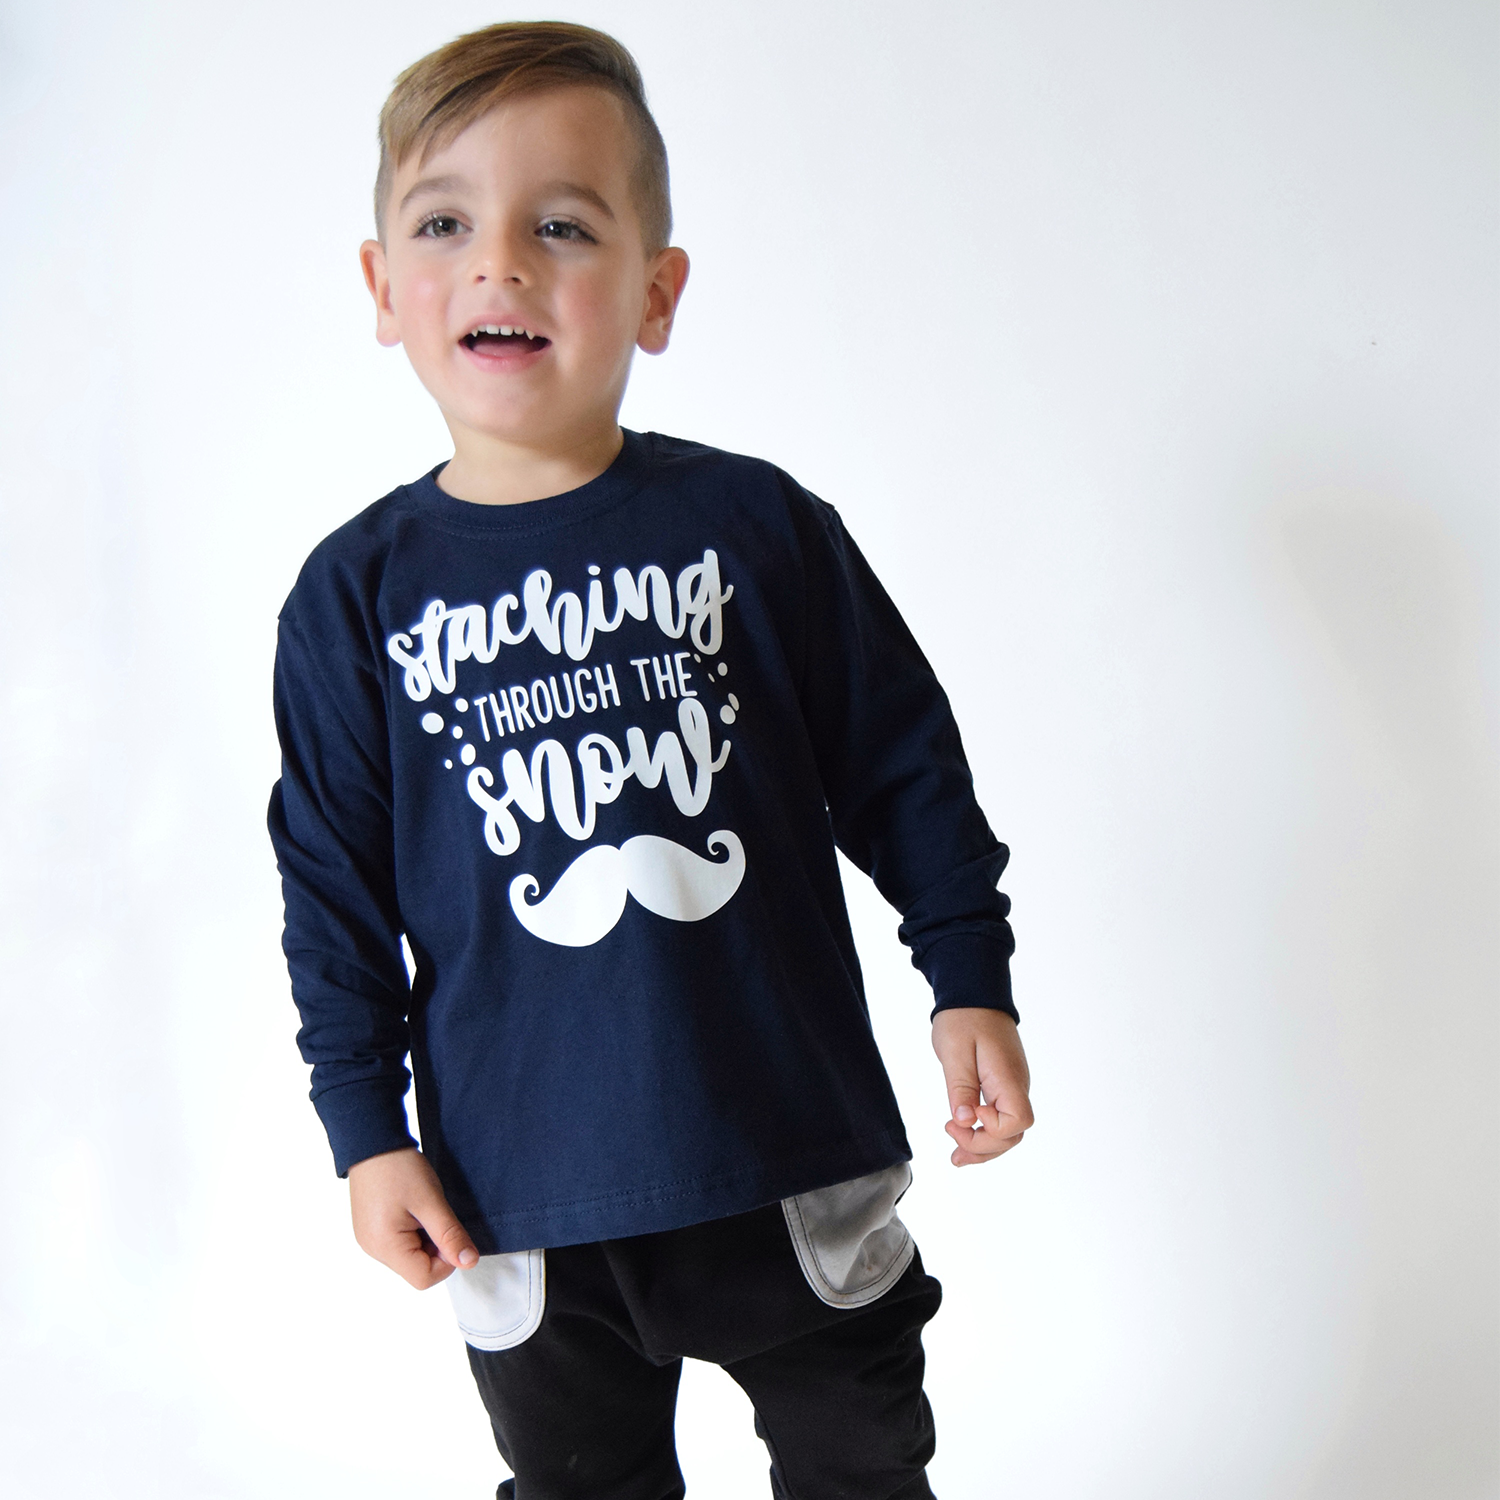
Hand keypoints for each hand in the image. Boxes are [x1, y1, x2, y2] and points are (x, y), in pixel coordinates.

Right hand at [347, 1146, 479, 1287]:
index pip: (425, 1279)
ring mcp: (369, 1242)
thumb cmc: (400, 1168)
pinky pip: (399, 1245)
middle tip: (435, 1214)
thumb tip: (469, 1262)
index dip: (446, 1260)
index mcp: (385, 1247)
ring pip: (410, 1257)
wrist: (372, 1141)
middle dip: (435, 1247)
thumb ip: (451, 1235)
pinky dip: (413, 1232)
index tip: (450, 1232)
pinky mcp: (370, 1231)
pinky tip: (412, 1208)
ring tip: (421, 1208)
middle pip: (417, 1270)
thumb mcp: (431, 1201)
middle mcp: (373, 1250)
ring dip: (425, 1238)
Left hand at [931, 1008, 1032, 1166]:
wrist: (974, 995)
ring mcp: (1011, 1087)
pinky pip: (1000, 1118)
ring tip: (956, 1157)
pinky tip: (965, 1138)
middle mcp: (1016, 1086)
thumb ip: (961, 1087)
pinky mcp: (1002, 1086)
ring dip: (983, 1147)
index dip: (991, 1129)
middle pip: (1013, 1134)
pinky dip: (983, 1133)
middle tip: (950, 1134)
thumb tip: (964, 1120)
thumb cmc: (964, 1018)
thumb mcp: (955, 1051)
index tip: (964, 1114)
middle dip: (982, 1146)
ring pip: (1007, 1131)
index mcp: (1008, 1077)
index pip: (1018, 1121)